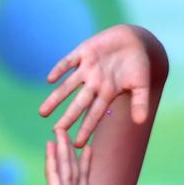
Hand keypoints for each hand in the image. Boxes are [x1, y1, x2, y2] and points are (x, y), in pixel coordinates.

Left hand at [38, 24, 154, 146]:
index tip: (77, 144)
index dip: (86, 129)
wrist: (135, 40)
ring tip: (42, 113)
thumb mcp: (141, 85)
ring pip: (68, 86)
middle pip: (78, 104)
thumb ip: (140, 102)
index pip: (95, 114)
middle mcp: (94, 84)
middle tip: (55, 132)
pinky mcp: (84, 51)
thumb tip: (141, 122)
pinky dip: (60, 69)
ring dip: (55, 98)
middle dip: (67, 118)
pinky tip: (50, 79)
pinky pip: (69, 62)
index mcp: (106, 93)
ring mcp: (87, 69)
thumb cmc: (139, 65)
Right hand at [43, 127, 116, 184]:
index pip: (84, 176)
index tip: (88, 147)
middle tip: (65, 130)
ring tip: (57, 131)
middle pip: (71, 166)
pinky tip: (50, 146)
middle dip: (69, 148)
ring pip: (62, 166)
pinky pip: (55, 174)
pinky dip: (52, 159)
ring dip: (60, 148)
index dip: (86, 161)